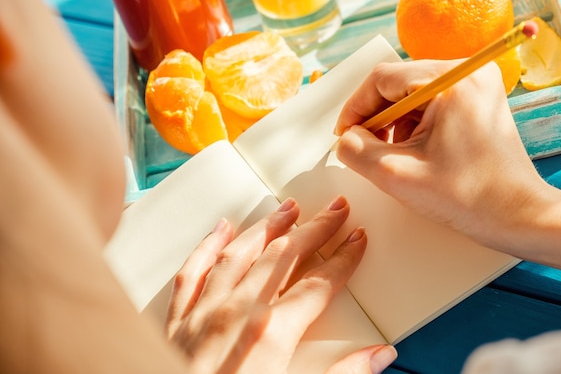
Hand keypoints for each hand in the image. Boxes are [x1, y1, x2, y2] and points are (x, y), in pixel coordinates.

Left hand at [166, 196, 395, 373]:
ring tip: (288, 209)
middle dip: (315, 230)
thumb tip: (379, 356)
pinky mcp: (177, 323)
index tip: (357, 239)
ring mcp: (204, 313)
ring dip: (268, 227)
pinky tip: (222, 228)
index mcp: (271, 333)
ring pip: (240, 253)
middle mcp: (237, 312)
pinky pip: (193, 272)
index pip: (320, 284)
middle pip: (284, 256)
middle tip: (335, 209)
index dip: (344, 259)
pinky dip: (208, 246)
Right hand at [334, 60, 547, 248]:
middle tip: (366, 149)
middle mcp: (468, 71)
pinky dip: (414, 125)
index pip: (381, 79)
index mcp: (451, 80)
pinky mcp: (478, 100)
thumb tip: (347, 137)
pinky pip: (431, 103)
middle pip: (397, 83)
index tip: (345, 136)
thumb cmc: (468, 197)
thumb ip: (357, 151)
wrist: (519, 215)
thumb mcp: (397, 175)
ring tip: (394, 156)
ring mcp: (476, 84)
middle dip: (376, 118)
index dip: (355, 108)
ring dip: (394, 123)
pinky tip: (415, 152)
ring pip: (412, 94)